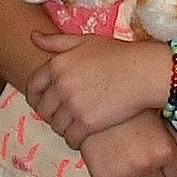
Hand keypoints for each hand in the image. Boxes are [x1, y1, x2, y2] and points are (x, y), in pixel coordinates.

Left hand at [26, 31, 162, 142]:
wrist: (143, 72)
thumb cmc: (117, 54)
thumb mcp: (85, 41)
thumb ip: (56, 42)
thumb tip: (33, 36)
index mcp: (57, 64)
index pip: (33, 86)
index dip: (35, 96)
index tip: (43, 102)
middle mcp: (61, 85)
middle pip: (43, 108)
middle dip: (49, 114)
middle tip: (61, 116)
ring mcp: (73, 105)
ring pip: (55, 125)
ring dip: (62, 127)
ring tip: (73, 125)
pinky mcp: (87, 123)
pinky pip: (70, 138)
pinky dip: (74, 139)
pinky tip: (83, 135)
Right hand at [76, 113, 176, 176]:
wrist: (96, 101)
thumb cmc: (132, 109)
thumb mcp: (161, 123)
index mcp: (165, 150)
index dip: (172, 170)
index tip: (162, 162)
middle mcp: (148, 165)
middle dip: (155, 176)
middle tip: (144, 161)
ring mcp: (126, 173)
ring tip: (133, 171)